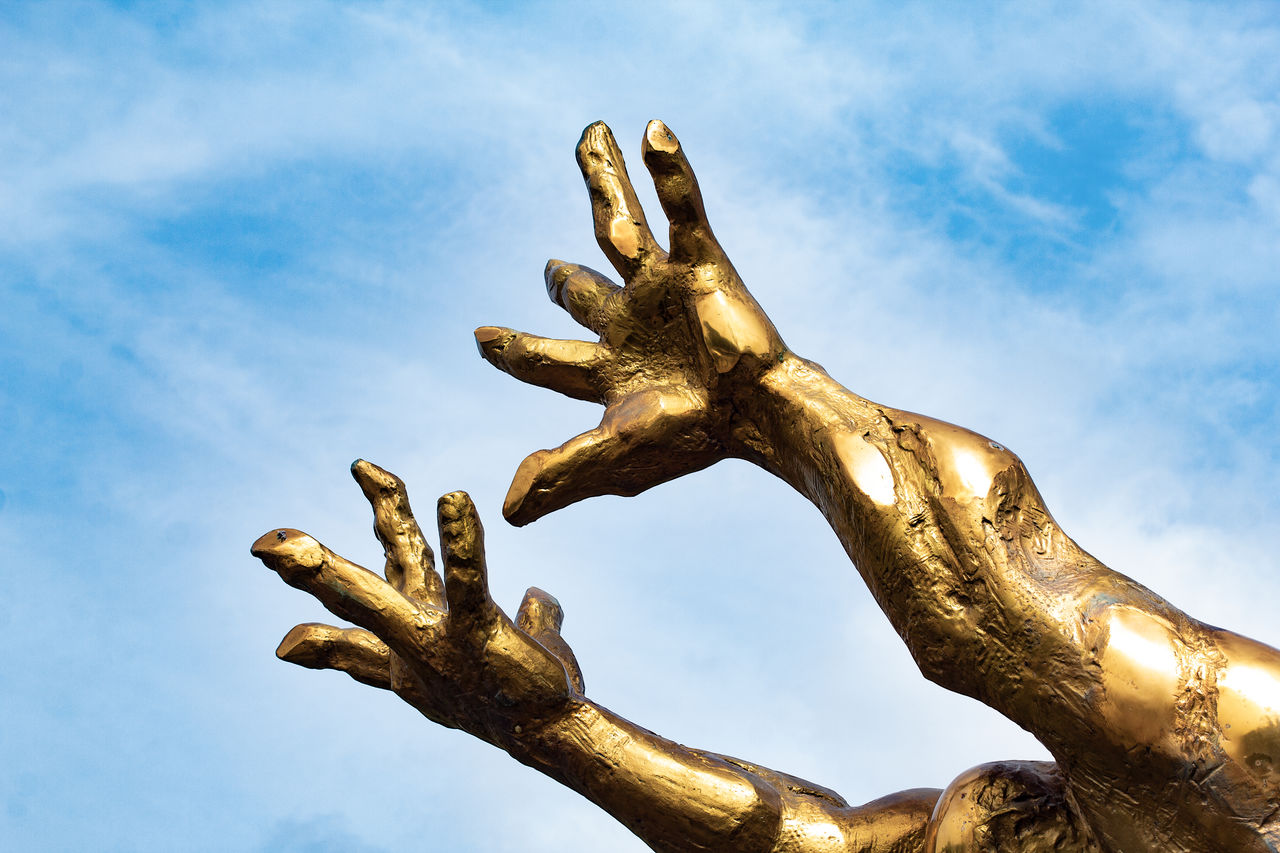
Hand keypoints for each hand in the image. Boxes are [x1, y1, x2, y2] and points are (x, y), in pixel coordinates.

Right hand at [251, 460, 583, 747]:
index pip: (354, 634)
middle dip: (309, 570)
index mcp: (408, 645)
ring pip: (376, 597)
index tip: (284, 646)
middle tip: (265, 545)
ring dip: (338, 569)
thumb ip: (517, 615)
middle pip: (354, 596)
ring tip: (322, 529)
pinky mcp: (476, 630)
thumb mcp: (508, 648)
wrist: (547, 731)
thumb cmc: (521, 692)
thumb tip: (537, 595)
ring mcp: (435, 640)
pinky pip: (465, 577)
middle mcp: (412, 642)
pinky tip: (453, 499)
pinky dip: (459, 539)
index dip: (315, 641)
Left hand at [476, 120, 785, 524]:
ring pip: (621, 224)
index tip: (480, 338)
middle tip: (548, 269)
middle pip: (581, 291)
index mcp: (607, 370)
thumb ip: (559, 473)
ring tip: (590, 134)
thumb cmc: (695, 440)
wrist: (761, 416)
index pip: (547, 358)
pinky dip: (670, 170)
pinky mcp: (701, 263)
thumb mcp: (615, 456)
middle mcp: (629, 323)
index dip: (512, 349)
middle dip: (564, 281)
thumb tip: (506, 510)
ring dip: (604, 182)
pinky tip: (652, 129)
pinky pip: (681, 205)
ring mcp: (663, 289)